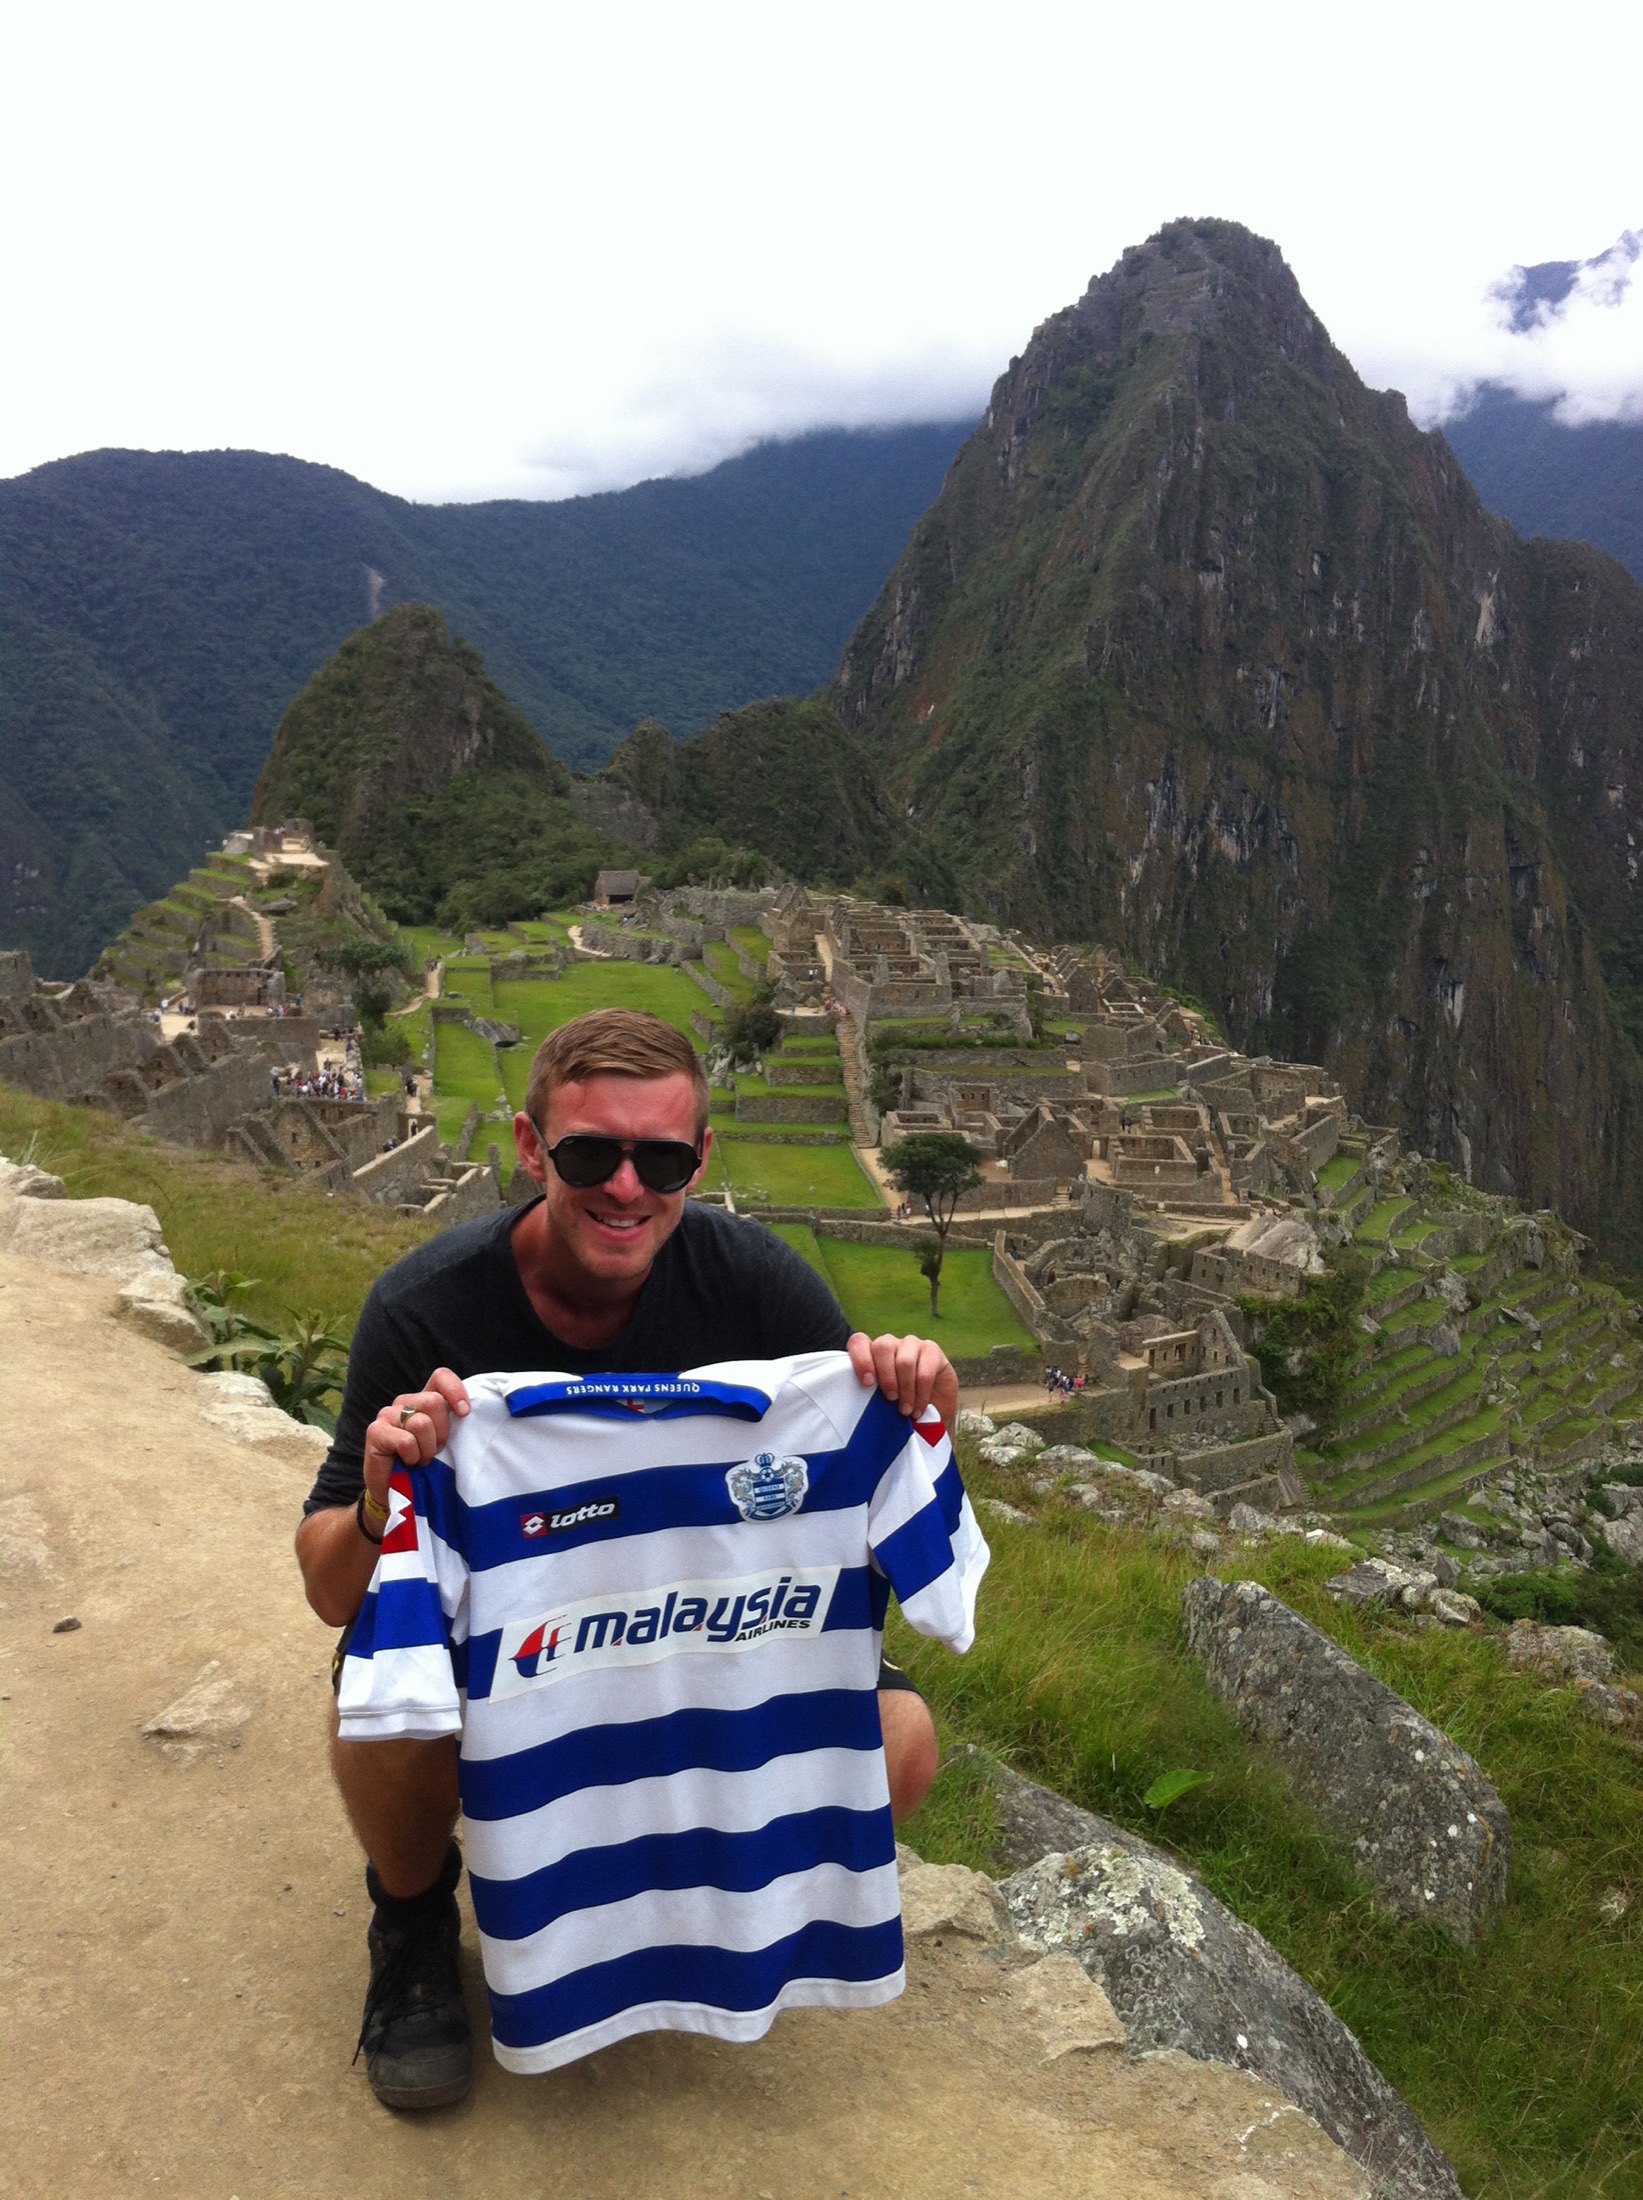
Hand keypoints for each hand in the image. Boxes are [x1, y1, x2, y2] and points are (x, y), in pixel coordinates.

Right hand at [362, 1368, 469, 1508]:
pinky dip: (412, 1456)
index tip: (465, 1413)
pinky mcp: (375, 1431)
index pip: (440, 1377)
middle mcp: (405, 1402)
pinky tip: (407, 1463)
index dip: (455, 1391)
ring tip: (421, 1460)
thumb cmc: (426, 1467)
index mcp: (424, 1400)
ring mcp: (387, 1415)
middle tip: (436, 1451)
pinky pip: (405, 1440)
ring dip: (427, 1449)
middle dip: (442, 1432)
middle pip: (434, 1402)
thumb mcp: (445, 1441)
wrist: (399, 1494)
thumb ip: (454, 1422)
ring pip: (421, 1423)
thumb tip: (469, 1411)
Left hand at [847, 1332, 958, 1426]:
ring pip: (904, 1361)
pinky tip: (918, 1409)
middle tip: (891, 1399)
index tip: (867, 1383)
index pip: (859, 1342)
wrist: (933, 1408)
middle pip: (883, 1347)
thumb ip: (871, 1397)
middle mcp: (890, 1343)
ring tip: (905, 1410)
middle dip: (886, 1377)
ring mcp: (912, 1344)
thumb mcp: (881, 1402)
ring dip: (905, 1390)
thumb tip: (863, 1408)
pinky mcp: (932, 1350)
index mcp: (871, 1352)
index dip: (861, 1360)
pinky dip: (921, 1394)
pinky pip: (925, 1372)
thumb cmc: (898, 1405)